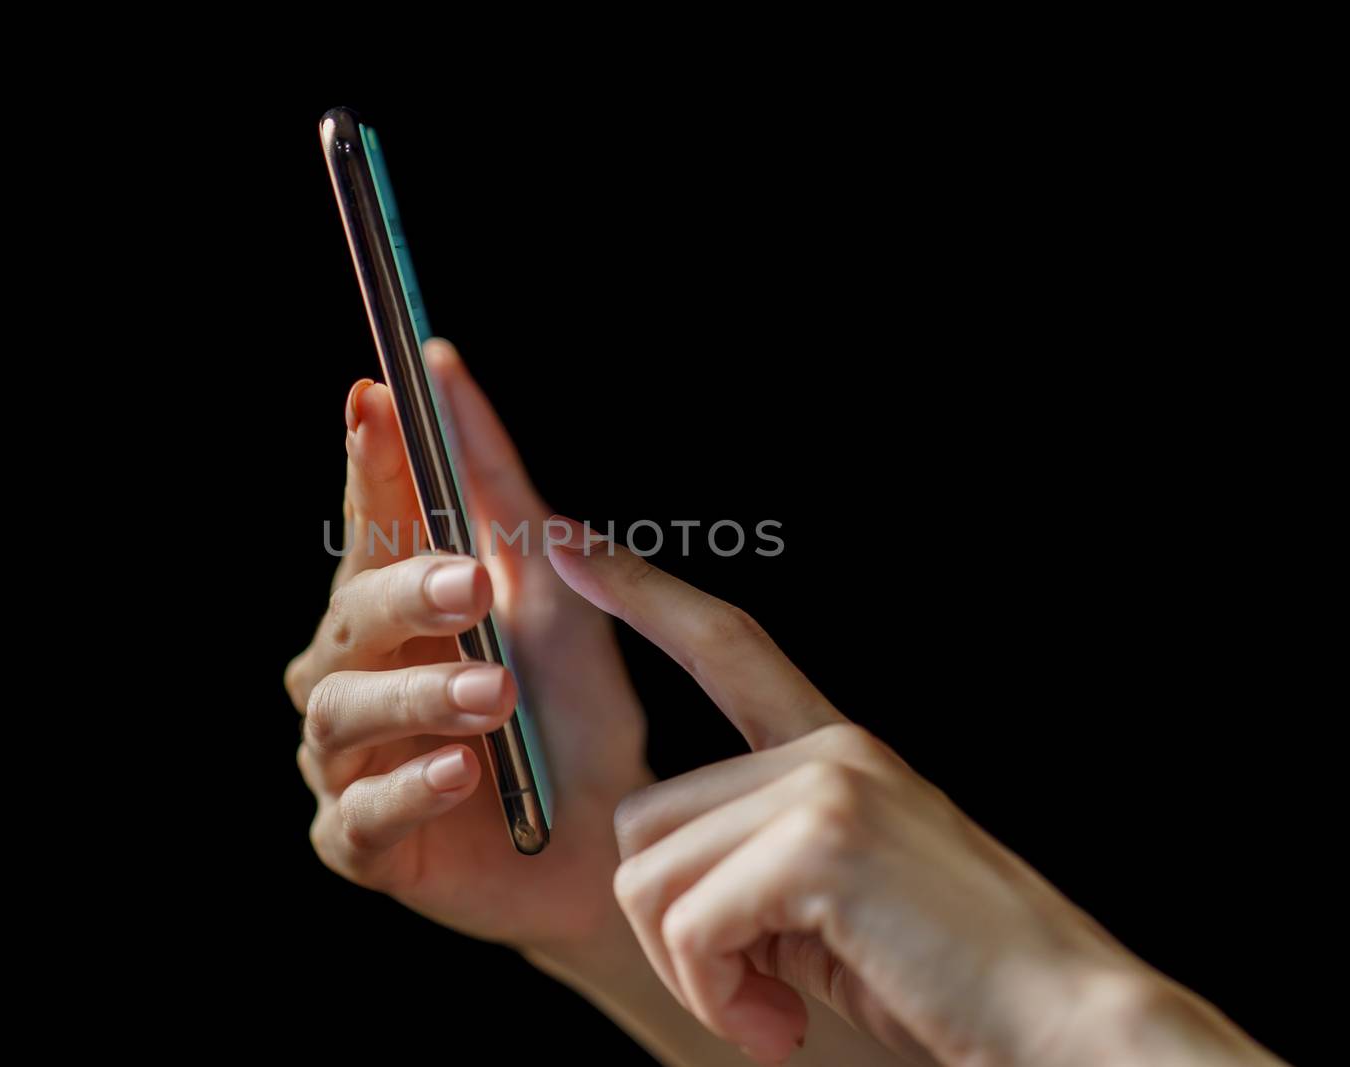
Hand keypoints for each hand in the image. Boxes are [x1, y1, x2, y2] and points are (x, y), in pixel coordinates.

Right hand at [286, 339, 650, 952]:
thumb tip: (446, 369)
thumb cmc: (573, 715)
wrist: (606, 844)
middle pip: (349, 615)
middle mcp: (353, 675)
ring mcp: (348, 760)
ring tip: (496, 694)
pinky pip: (364, 815)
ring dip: (418, 695)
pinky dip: (411, 789)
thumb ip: (501, 491)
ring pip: (343, 711)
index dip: (369, 462)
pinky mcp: (360, 843)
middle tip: (473, 584)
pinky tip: (461, 771)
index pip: (369, 524)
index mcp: (393, 608)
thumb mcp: (554, 593)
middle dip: (405, 592)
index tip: (375, 397)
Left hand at [548, 529, 1284, 1066]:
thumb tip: (650, 881)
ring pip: (650, 878)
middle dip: (669, 931)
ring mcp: (828, 786)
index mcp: (836, 753)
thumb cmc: (946, 980)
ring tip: (770, 1010)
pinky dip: (717, 997)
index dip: (641, 591)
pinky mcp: (823, 843)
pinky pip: (690, 924)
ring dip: (692, 973)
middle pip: (643, 822)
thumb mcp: (833, 904)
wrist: (1062, 1029)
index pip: (726, 643)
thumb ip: (753, 860)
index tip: (567, 538)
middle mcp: (830, 750)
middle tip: (749, 994)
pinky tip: (778, 1024)